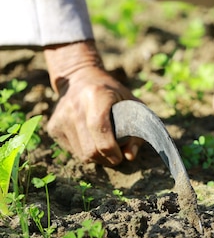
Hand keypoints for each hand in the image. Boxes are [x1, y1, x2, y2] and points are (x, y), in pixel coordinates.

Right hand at [45, 41, 141, 165]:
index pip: (100, 128)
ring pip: (81, 154)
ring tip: (105, 148)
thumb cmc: (112, 94)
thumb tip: (130, 156)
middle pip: (90, 148)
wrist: (79, 79)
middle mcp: (75, 106)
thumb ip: (136, 130)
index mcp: (96, 95)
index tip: (121, 156)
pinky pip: (72, 150)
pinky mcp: (53, 127)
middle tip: (116, 156)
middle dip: (106, 159)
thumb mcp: (131, 104)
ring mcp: (61, 117)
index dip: (112, 149)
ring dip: (97, 158)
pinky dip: (85, 152)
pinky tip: (92, 141)